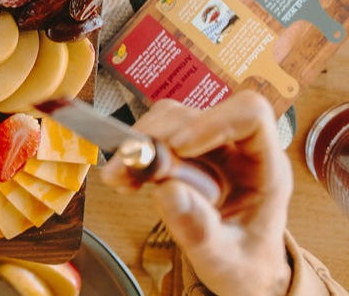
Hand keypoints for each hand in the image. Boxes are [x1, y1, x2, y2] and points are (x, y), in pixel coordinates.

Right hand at [101, 92, 292, 295]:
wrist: (243, 272)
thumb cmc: (245, 264)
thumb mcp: (225, 260)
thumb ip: (200, 230)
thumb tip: (167, 191)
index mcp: (266, 168)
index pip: (250, 117)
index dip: (212, 122)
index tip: (178, 147)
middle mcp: (238, 149)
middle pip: (197, 114)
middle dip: (158, 136)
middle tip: (129, 167)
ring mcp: (210, 149)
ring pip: (171, 119)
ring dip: (140, 141)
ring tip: (121, 176)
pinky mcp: (186, 155)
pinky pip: (156, 135)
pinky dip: (134, 152)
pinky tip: (125, 178)